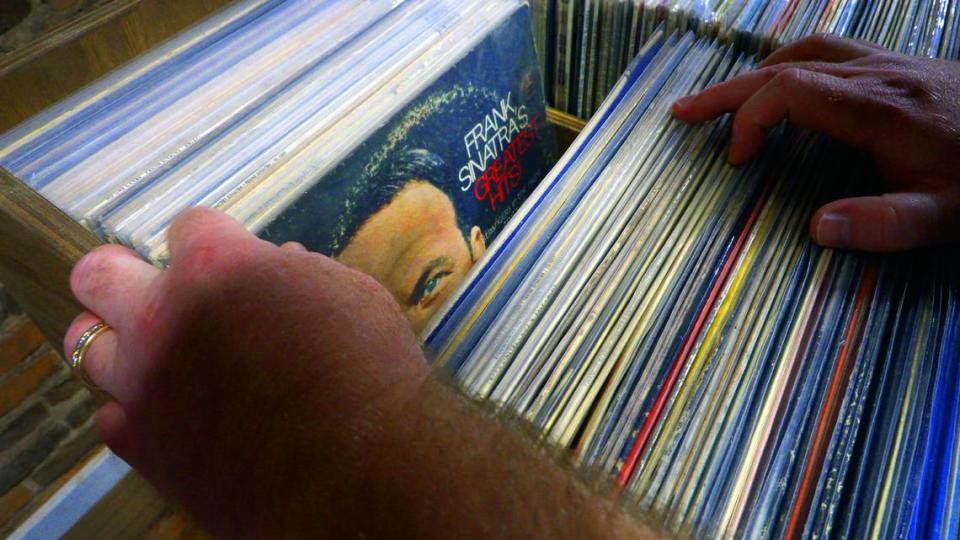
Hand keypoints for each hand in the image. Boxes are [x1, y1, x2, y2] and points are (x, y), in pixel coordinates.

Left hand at [64, 208, 427, 536]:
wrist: (360, 476)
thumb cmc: (370, 375)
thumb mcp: (350, 298)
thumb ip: (301, 273)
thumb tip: (281, 264)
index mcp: (216, 267)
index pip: (187, 226)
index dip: (214, 242)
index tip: (231, 262)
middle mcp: (161, 318)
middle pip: (97, 275)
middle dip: (123, 276)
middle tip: (154, 294)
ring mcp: (142, 384)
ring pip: (89, 345)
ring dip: (126, 343)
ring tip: (163, 357)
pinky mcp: (141, 445)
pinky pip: (113, 414)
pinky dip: (140, 409)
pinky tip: (176, 414)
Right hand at [673, 33, 959, 251]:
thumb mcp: (946, 213)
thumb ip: (884, 224)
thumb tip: (816, 229)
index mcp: (878, 108)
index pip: (789, 92)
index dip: (749, 120)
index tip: (737, 161)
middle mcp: (876, 75)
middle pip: (784, 65)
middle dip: (728, 91)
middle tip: (682, 112)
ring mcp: (888, 65)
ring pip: (805, 51)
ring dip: (757, 74)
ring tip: (723, 98)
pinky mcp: (900, 67)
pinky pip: (829, 52)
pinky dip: (790, 66)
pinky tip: (787, 83)